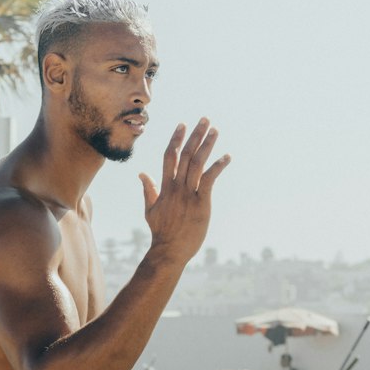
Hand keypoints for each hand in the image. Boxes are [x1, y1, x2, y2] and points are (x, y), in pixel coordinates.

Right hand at [138, 120, 230, 264]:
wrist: (168, 250)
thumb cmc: (161, 232)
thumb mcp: (150, 209)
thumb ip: (148, 190)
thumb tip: (142, 174)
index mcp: (165, 187)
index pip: (170, 157)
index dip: (176, 139)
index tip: (182, 125)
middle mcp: (177, 187)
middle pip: (186, 155)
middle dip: (195, 135)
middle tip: (204, 119)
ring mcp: (189, 194)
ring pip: (197, 163)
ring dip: (207, 145)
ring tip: (215, 130)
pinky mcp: (201, 203)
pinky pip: (210, 179)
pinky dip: (218, 166)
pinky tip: (227, 156)